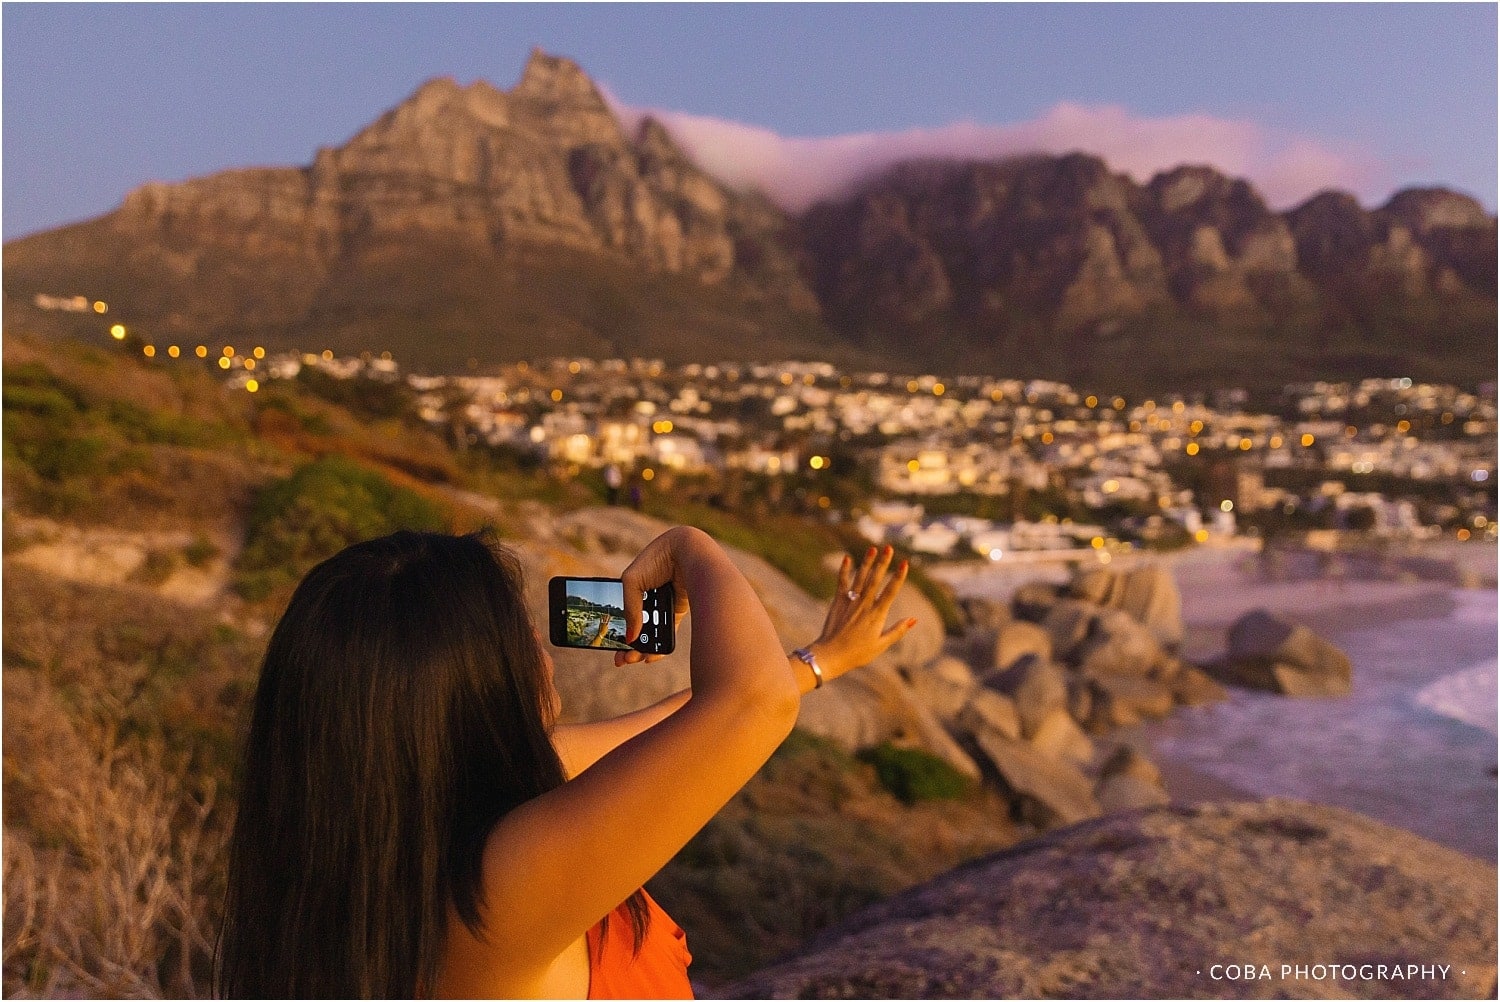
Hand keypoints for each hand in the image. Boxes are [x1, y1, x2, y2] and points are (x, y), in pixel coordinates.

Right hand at [613, 527, 699, 666]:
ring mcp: (664, 602)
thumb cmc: (658, 559)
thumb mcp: (633, 582)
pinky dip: (661, 643)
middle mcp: (649, 595)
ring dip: (645, 647)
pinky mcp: (678, 609)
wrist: (689, 551)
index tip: (613, 650)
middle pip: (638, 626)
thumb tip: (631, 637)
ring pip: (653, 630)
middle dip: (630, 645)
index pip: (623, 613)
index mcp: (635, 585)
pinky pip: (668, 630)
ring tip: (637, 659)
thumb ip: (630, 609)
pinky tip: (652, 656)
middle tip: (623, 661)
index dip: (618, 632)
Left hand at [805, 546, 916, 681]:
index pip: (890, 592)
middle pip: (875, 580)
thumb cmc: (858, 653)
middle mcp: (864, 605)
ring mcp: (850, 602)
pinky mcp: (838, 602)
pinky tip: (848, 558)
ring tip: (872, 548)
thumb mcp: (881, 645)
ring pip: (860, 578)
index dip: (898, 576)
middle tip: (889, 548)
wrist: (831, 655)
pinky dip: (844, 570)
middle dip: (883, 562)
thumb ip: (897, 631)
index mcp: (877, 615)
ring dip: (866, 562)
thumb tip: (914, 619)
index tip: (905, 563)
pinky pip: (842, 583)